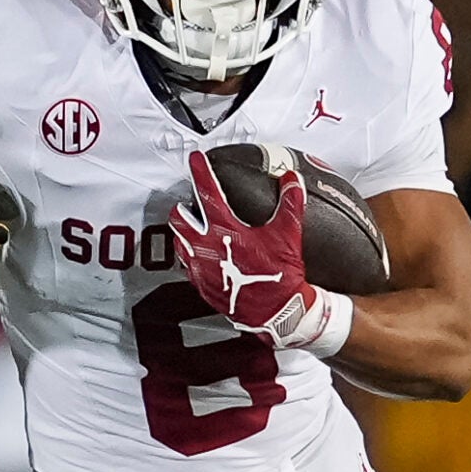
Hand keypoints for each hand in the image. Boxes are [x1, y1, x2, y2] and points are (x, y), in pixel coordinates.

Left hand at [173, 145, 337, 349]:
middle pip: (179, 219)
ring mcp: (201, 268)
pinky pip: (187, 265)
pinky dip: (190, 254)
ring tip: (192, 227)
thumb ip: (290, 203)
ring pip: (179, 242)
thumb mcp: (288, 235)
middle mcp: (206, 248)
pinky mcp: (201, 285)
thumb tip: (291, 179)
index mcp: (225, 230)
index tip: (195, 159)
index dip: (200, 172)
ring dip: (183, 232)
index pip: (207, 192)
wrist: (276, 312)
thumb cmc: (279, 276)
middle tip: (188, 203)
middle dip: (182, 208)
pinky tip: (200, 254)